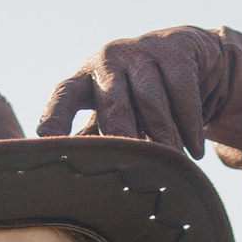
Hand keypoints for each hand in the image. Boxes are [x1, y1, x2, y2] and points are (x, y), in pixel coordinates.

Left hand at [37, 26, 230, 155]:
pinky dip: (189, 124)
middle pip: (113, 104)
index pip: (63, 96)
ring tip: (172, 166)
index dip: (55, 117)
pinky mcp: (174, 49)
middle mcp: (107, 61)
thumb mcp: (114, 118)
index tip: (46, 140)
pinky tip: (194, 150)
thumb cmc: (139, 101)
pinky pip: (182, 92)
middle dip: (121, 136)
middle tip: (129, 166)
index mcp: (83, 80)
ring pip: (152, 101)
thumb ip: (99, 144)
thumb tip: (84, 192)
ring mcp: (140, 51)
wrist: (188, 59)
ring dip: (164, 138)